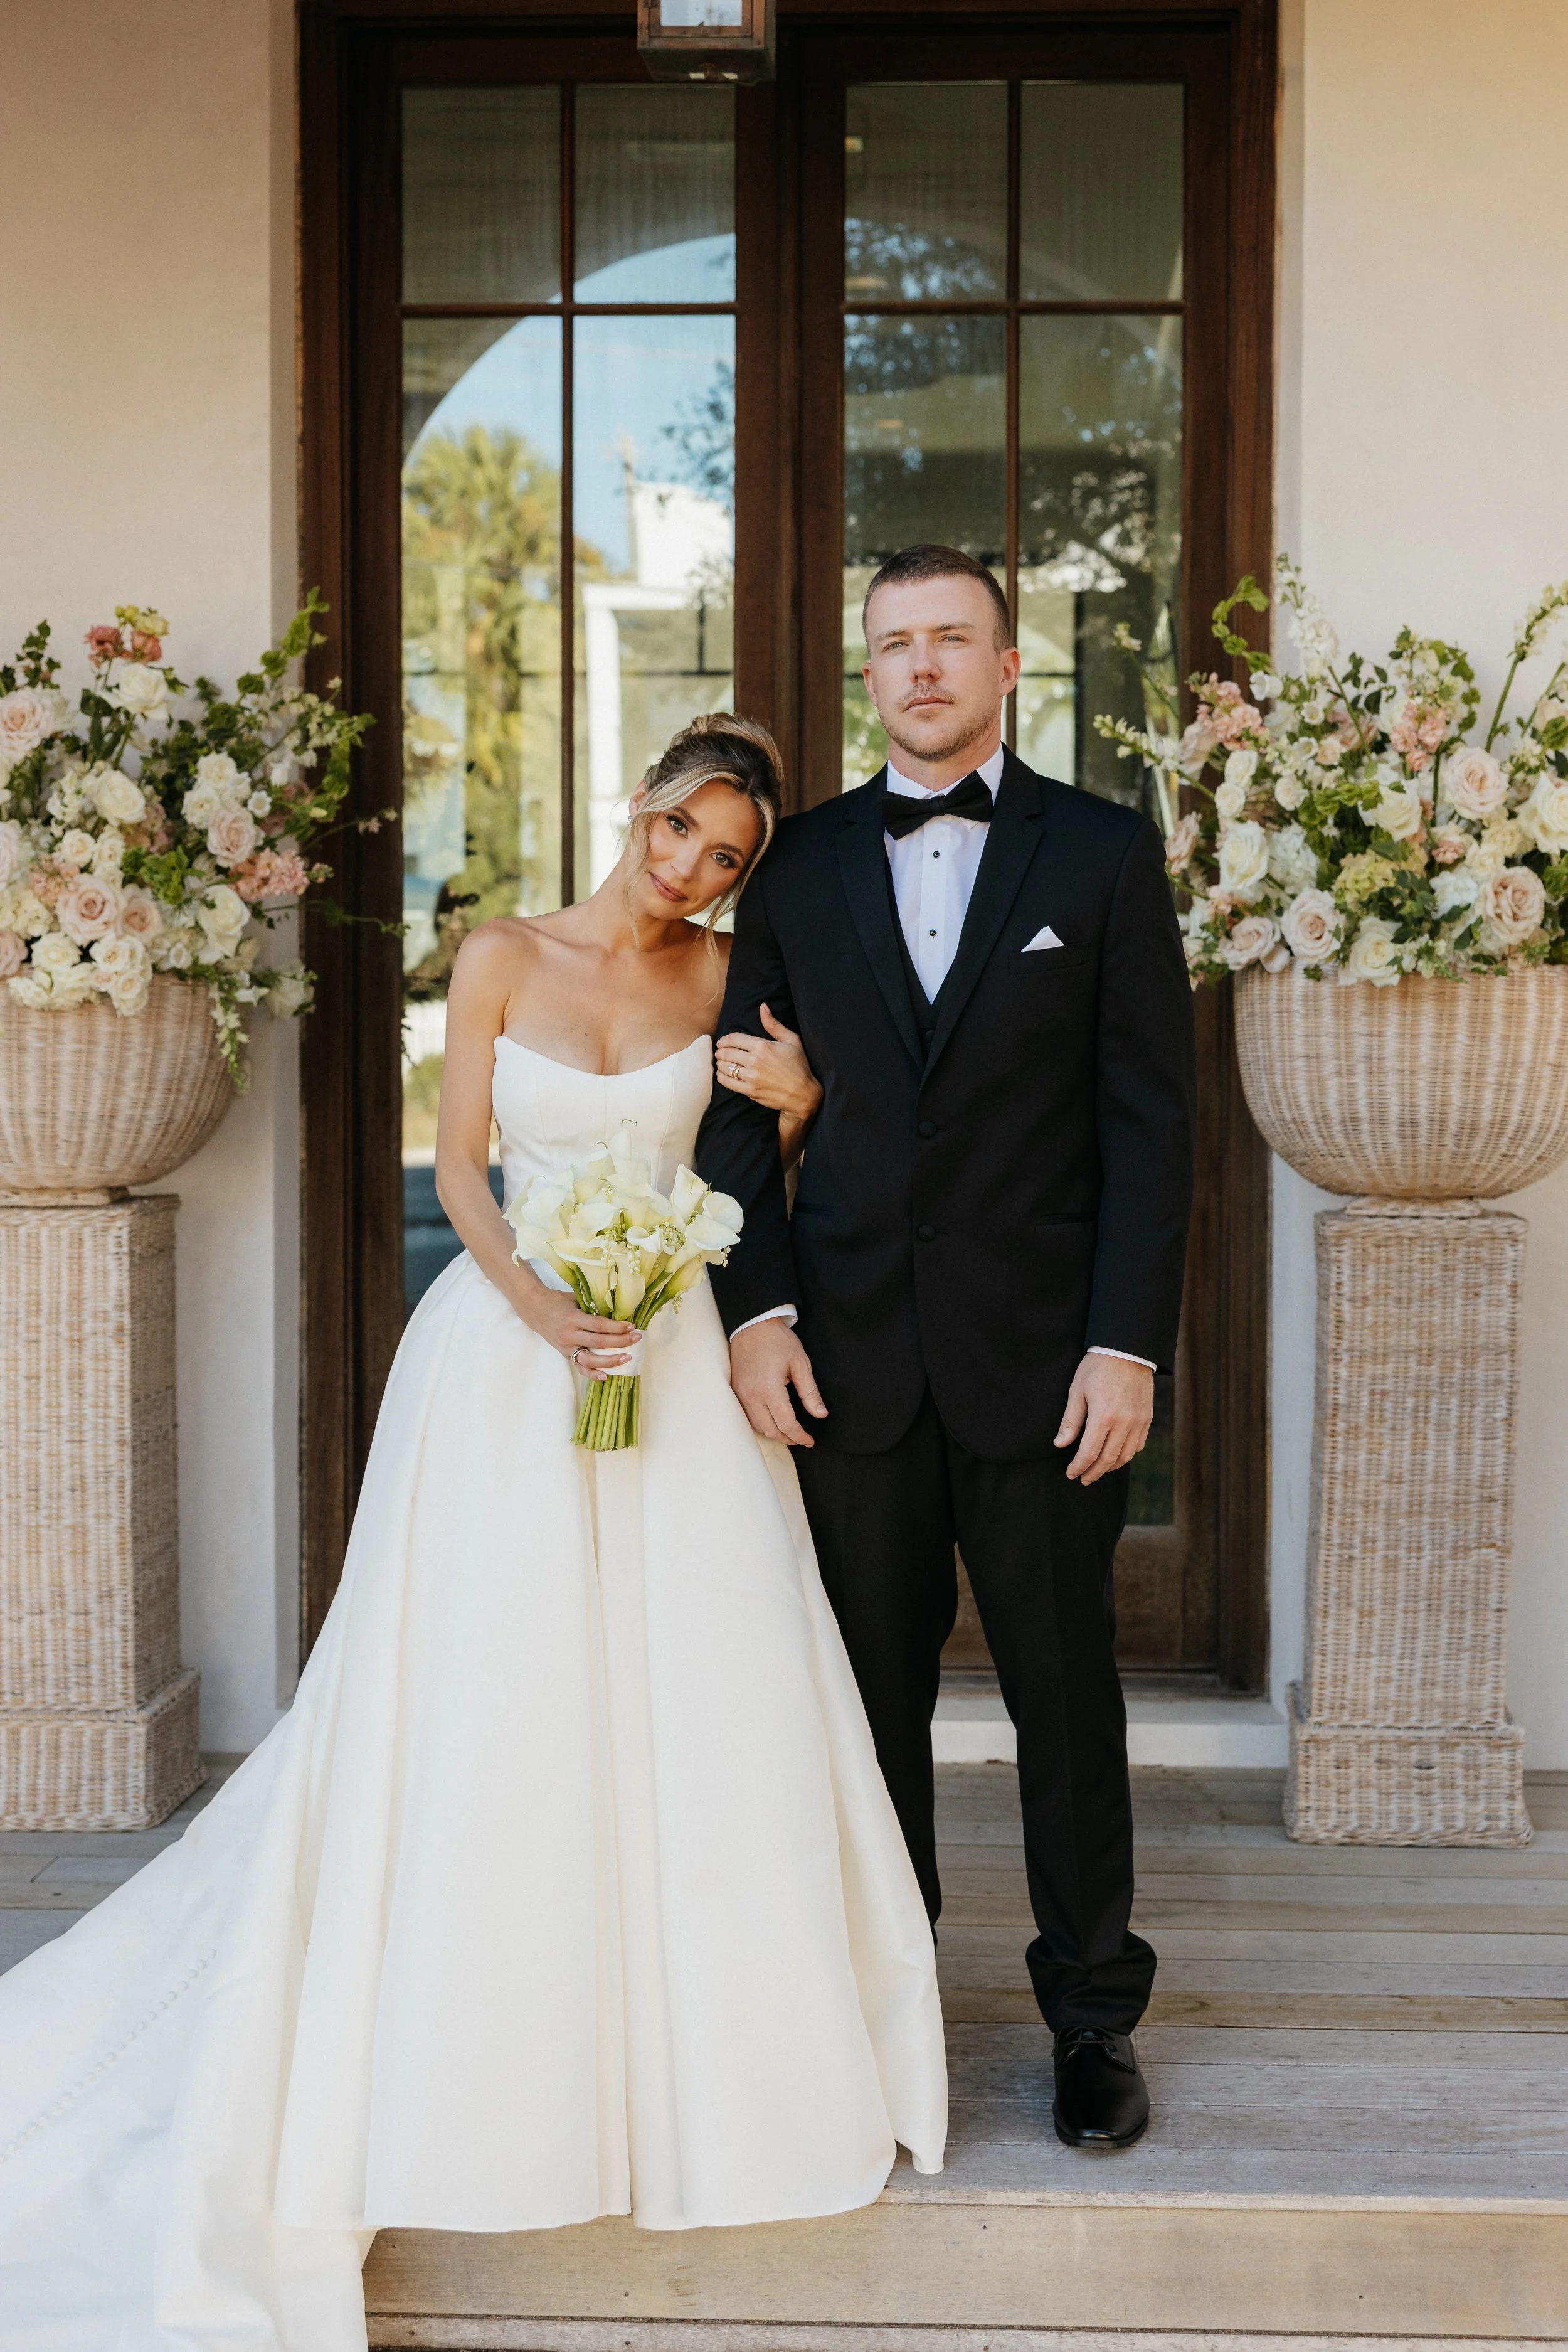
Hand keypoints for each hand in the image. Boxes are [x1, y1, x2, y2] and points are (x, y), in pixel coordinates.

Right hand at [517, 1283, 637, 1379]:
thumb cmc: (559, 1301)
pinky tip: (606, 1376)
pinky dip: (593, 1374)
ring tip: (626, 1358)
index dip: (617, 1327)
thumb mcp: (575, 1299)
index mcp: (573, 1318)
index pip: (599, 1325)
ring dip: (610, 1361)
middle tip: (636, 1339)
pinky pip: (580, 1367)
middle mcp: (569, 1335)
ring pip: (590, 1360)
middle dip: (620, 1342)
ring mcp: (566, 1347)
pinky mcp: (565, 1355)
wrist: (536, 1311)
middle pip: (598, 1343)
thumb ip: (593, 1306)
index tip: (632, 1326)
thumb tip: (618, 1311)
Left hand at [716, 1004, 822, 1125]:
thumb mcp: (792, 1040)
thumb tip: (762, 1006)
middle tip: (720, 1052)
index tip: (722, 1042)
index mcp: (763, 1046)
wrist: (803, 1094)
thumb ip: (774, 1024)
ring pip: (725, 1066)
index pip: (734, 1038)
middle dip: (720, 1051)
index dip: (724, 1039)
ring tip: (721, 1062)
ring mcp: (751, 1076)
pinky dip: (721, 1076)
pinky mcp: (749, 1091)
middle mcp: (755, 1060)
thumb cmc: (799, 1066)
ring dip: (720, 1063)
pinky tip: (723, 1074)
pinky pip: (727, 1082)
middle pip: (726, 1052)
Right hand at [729, 1318, 828, 1446]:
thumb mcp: (800, 1363)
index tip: (810, 1441)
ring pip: (757, 1427)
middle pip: (771, 1430)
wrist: (752, 1324)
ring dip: (774, 1433)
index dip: (800, 1436)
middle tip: (802, 1438)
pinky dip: (761, 1424)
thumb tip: (820, 1414)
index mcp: (769, 1388)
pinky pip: (747, 1417)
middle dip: (788, 1439)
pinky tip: (773, 1421)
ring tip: (790, 1432)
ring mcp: (740, 1394)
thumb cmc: (778, 1341)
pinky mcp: (735, 1390)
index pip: (786, 1424)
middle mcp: (751, 1395)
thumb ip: (810, 1392)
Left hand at [1054, 1353, 1153, 1484]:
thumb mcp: (1077, 1390)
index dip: (1079, 1467)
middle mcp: (1124, 1423)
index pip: (1089, 1453)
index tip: (1071, 1474)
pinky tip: (1115, 1455)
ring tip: (1097, 1470)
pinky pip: (1138, 1445)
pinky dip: (1125, 1455)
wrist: (1127, 1349)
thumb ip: (1070, 1421)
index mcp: (1104, 1416)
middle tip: (1083, 1479)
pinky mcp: (1147, 1418)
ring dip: (1110, 1467)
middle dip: (1093, 1472)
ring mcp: (1139, 1422)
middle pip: (1108, 1460)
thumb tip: (1060, 1444)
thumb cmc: (1098, 1367)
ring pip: (1125, 1456)